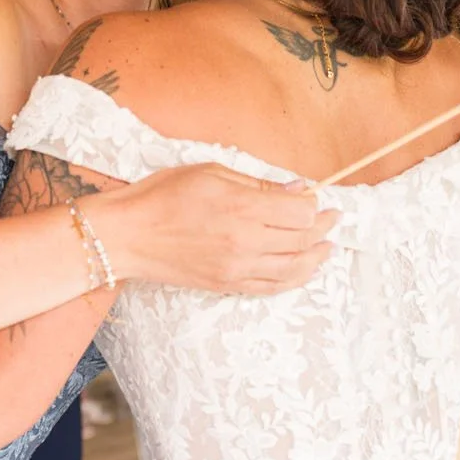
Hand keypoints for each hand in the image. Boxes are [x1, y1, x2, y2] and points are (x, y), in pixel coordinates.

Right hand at [91, 163, 334, 294]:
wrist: (127, 236)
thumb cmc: (162, 196)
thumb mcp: (211, 172)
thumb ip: (257, 185)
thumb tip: (295, 189)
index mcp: (243, 208)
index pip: (300, 211)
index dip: (314, 203)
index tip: (315, 196)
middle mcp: (246, 242)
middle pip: (303, 239)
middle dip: (323, 227)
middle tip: (332, 218)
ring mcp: (238, 268)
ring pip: (294, 268)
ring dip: (317, 256)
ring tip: (328, 246)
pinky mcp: (228, 285)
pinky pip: (273, 287)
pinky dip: (295, 278)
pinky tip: (304, 268)